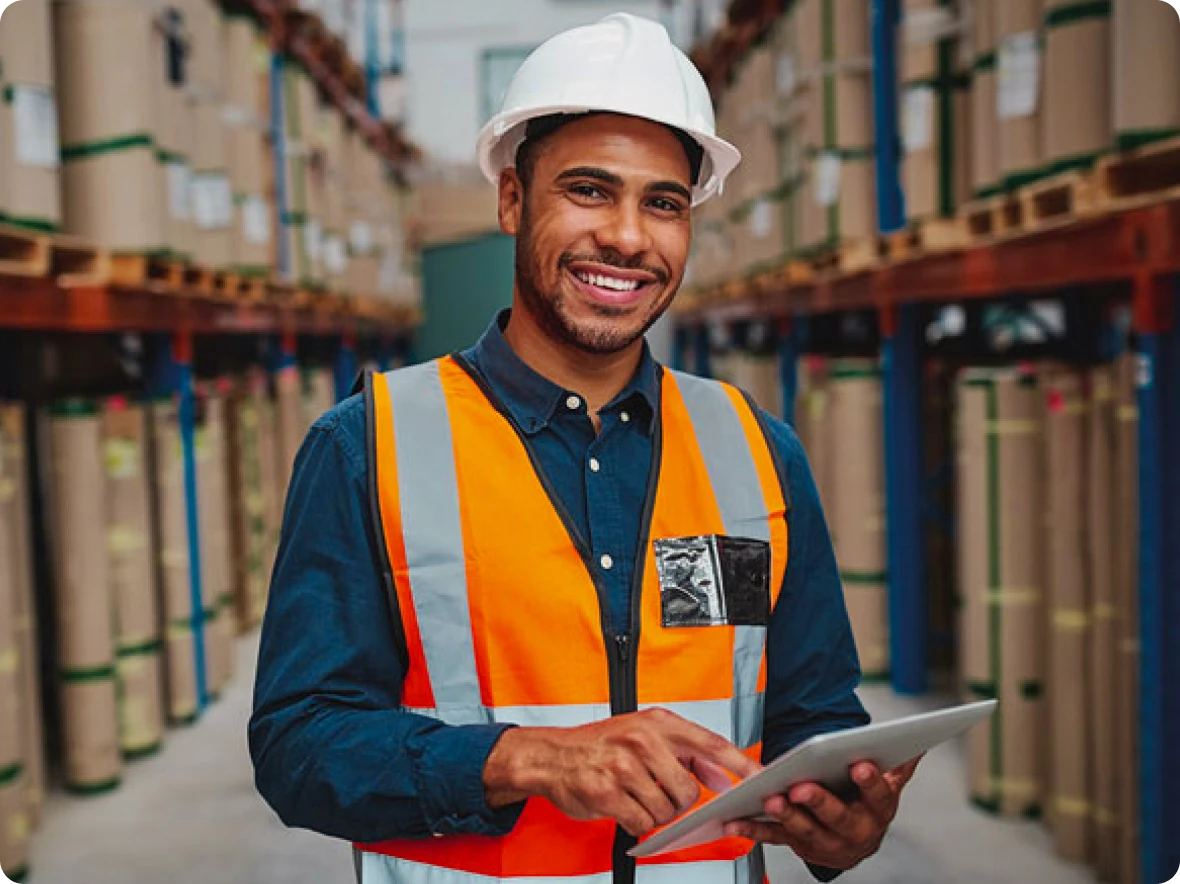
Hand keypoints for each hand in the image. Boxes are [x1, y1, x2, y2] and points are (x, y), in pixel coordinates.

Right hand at [483, 707, 761, 836]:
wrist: (552, 755)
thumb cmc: (601, 745)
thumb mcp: (645, 735)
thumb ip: (687, 753)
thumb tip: (721, 775)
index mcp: (657, 722)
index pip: (710, 742)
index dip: (739, 763)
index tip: (760, 777)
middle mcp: (642, 740)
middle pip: (687, 789)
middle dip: (678, 801)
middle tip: (660, 793)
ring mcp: (623, 765)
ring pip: (665, 810)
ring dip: (654, 813)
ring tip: (636, 797)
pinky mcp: (606, 792)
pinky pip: (641, 822)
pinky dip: (636, 822)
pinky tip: (624, 807)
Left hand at [722, 757, 920, 870]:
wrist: (854, 844)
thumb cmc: (867, 805)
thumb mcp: (887, 787)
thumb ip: (899, 765)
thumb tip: (919, 743)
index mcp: (878, 812)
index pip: (878, 796)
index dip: (870, 782)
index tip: (860, 764)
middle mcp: (855, 832)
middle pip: (838, 818)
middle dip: (820, 803)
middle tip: (802, 787)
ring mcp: (825, 842)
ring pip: (805, 830)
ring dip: (786, 815)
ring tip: (770, 798)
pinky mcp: (798, 846)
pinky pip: (775, 838)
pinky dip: (754, 830)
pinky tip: (736, 821)